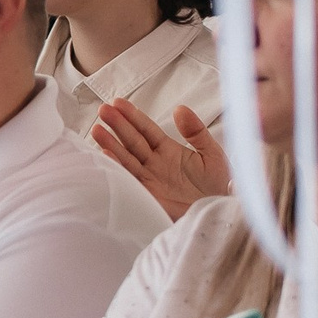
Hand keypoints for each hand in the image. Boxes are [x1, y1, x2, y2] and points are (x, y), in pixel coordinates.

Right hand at [92, 101, 230, 221]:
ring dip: (110, 144)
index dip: (133, 116)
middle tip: (103, 110)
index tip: (118, 103)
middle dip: (117, 125)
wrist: (220, 213)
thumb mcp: (211, 154)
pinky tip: (106, 156)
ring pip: (126, 158)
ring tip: (97, 129)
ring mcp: (149, 179)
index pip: (146, 129)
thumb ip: (196, 131)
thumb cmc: (218, 187)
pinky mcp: (147, 196)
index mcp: (168, 150)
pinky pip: (129, 180)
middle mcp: (154, 163)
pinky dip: (117, 168)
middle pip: (132, 140)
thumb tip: (180, 109)